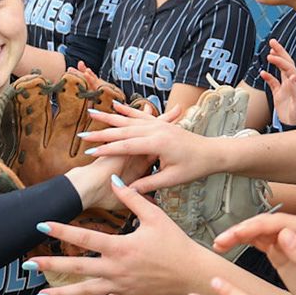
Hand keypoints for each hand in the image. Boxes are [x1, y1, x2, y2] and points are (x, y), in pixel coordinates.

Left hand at [32, 176, 223, 294]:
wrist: (192, 273)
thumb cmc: (175, 243)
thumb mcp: (155, 215)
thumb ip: (132, 197)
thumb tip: (114, 179)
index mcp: (120, 247)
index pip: (84, 238)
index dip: (61, 230)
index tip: (41, 226)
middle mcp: (116, 270)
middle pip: (77, 268)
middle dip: (50, 266)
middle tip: (27, 265)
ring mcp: (120, 286)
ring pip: (85, 293)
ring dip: (61, 294)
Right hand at [81, 106, 224, 192]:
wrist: (213, 153)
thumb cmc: (195, 167)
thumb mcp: (172, 180)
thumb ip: (148, 184)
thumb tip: (127, 190)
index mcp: (158, 143)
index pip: (126, 146)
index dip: (107, 149)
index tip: (90, 152)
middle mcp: (157, 130)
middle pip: (123, 130)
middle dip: (101, 132)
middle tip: (82, 135)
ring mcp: (159, 125)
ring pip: (129, 119)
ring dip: (110, 117)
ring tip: (92, 113)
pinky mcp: (161, 124)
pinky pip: (140, 115)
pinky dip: (126, 110)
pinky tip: (115, 104)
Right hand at [215, 213, 295, 294]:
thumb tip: (285, 233)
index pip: (278, 222)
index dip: (254, 226)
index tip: (236, 234)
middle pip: (265, 223)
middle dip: (242, 229)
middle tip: (222, 239)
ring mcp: (290, 240)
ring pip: (260, 230)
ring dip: (239, 235)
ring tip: (220, 243)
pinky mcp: (282, 251)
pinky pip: (260, 241)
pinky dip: (244, 242)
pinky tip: (230, 245)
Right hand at [261, 39, 295, 126]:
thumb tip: (293, 77)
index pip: (289, 67)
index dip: (281, 61)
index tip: (272, 56)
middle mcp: (293, 83)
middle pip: (287, 63)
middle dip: (280, 52)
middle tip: (273, 41)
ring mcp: (287, 88)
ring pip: (281, 70)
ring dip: (276, 60)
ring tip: (270, 51)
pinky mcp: (280, 94)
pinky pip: (274, 83)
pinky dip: (268, 77)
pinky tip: (263, 73)